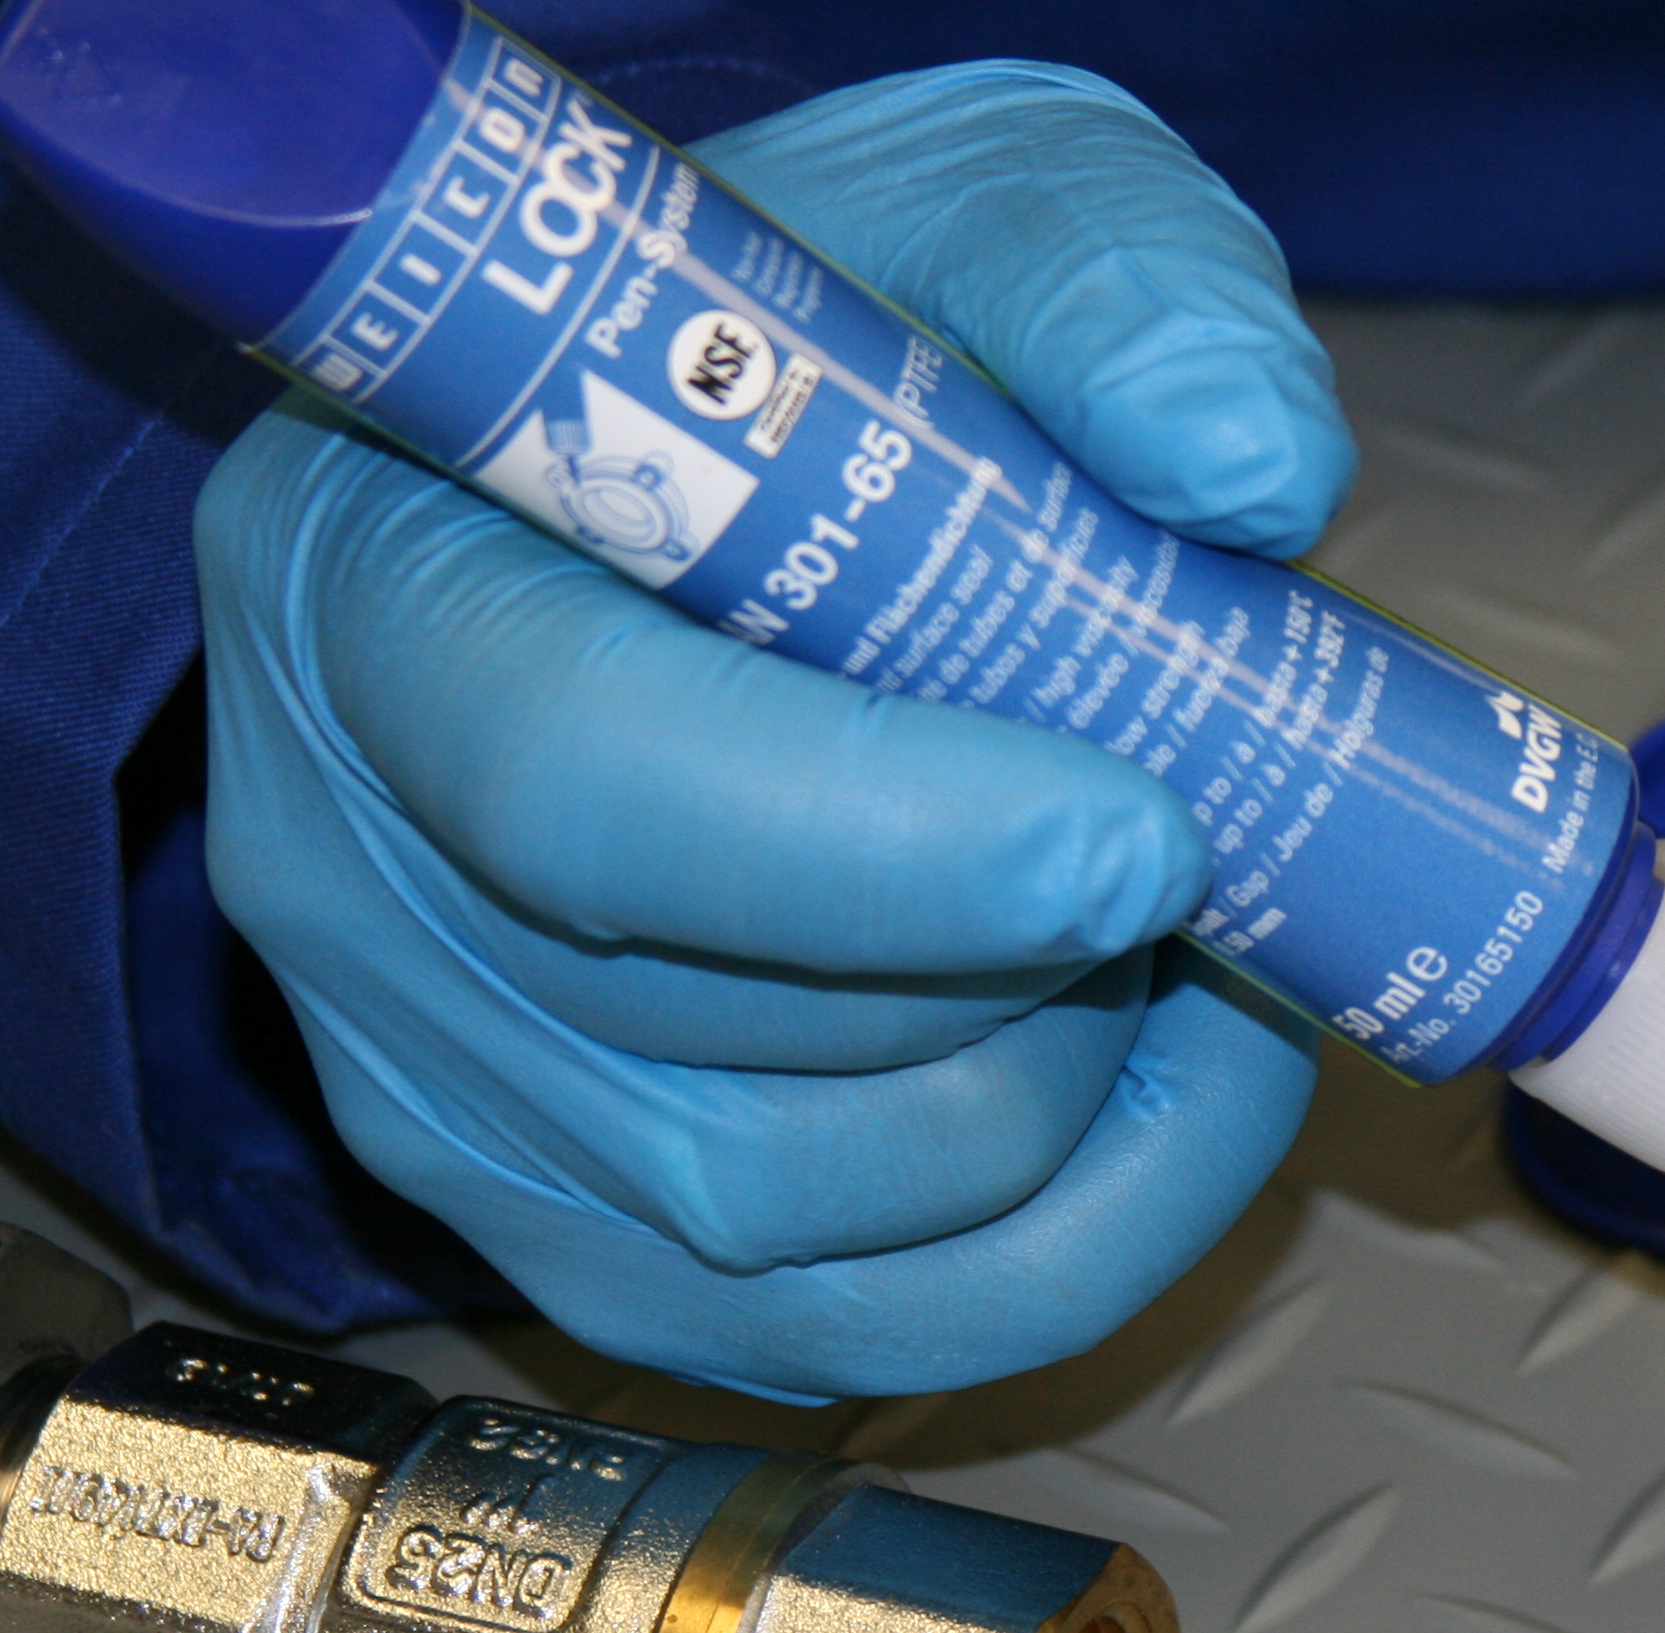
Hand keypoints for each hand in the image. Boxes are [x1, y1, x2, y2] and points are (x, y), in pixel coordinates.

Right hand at [196, 66, 1356, 1399]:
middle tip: (1198, 819)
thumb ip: (1108, 293)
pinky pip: (887, 1339)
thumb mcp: (962, 208)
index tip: (1146, 832)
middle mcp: (363, 884)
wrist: (718, 471)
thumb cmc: (803, 355)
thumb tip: (1248, 475)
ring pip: (829, 1219)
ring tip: (1182, 926)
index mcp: (377, 589)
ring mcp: (466, 1105)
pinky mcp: (597, 1257)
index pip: (591, 787)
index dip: (893, 848)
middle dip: (1042, 962)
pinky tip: (1164, 1068)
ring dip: (1088, 1097)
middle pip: (736, 1047)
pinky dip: (1095, 1226)